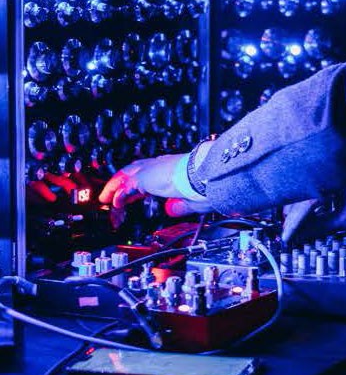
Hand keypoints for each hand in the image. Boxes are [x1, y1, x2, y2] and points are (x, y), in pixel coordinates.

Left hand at [98, 155, 212, 216]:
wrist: (209, 173)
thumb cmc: (210, 184)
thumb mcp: (194, 200)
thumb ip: (180, 206)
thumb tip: (171, 210)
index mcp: (174, 168)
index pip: (151, 174)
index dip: (139, 184)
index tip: (133, 195)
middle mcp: (163, 164)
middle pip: (134, 170)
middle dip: (122, 182)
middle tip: (111, 194)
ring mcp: (153, 169)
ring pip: (126, 175)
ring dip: (115, 188)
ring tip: (106, 199)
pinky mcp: (146, 177)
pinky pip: (126, 187)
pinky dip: (119, 196)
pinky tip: (115, 204)